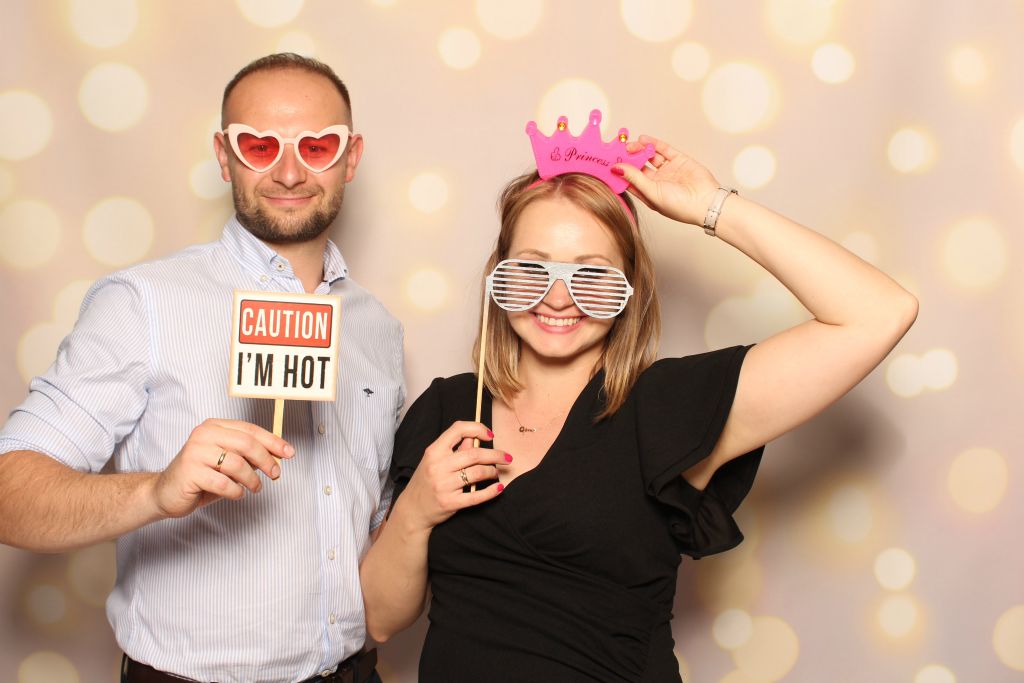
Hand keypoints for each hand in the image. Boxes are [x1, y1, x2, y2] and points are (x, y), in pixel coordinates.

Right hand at [151, 419, 294, 517]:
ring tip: (254, 488)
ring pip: (237, 464)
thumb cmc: (200, 476)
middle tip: (275, 474)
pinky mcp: (190, 472)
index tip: (289, 453)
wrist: (164, 492)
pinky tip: (236, 494)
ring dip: (252, 480)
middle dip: (266, 460)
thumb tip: (277, 456)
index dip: (273, 441)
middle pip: (246, 444)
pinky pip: (224, 483)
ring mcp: (195, 452)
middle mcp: (204, 435)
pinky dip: (236, 491)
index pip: (250, 430)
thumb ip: (247, 456)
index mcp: (214, 426)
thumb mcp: (227, 461)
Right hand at [399, 421, 509, 530]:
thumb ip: (455, 448)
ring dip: (493, 472)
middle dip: (496, 455)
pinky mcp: (450, 503)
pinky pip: (477, 496)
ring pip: (478, 473)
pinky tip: (499, 488)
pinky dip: (492, 491)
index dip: (478, 429)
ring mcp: (444, 485)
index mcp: (434, 451)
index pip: (458, 430)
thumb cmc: (426, 481)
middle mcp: (438, 466)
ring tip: (496, 473)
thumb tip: (475, 437)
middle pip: (474, 454)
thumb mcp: (435, 460)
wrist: (413, 509)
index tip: (490, 435)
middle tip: (506, 457)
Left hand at [612, 135, 720, 226]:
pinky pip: (664, 150)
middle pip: (638, 166)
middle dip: (628, 158)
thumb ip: (634, 178)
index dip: (620, 172)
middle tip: (618, 149)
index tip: (608, 162)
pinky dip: (654, 144)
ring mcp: (668, 171)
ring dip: (639, 150)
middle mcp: (657, 182)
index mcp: (648, 194)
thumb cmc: (679, 206)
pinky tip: (644, 139)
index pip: (630, 180)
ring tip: (630, 144)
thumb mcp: (651, 192)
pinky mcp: (679, 160)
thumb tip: (616, 168)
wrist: (706, 202)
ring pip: (650, 156)